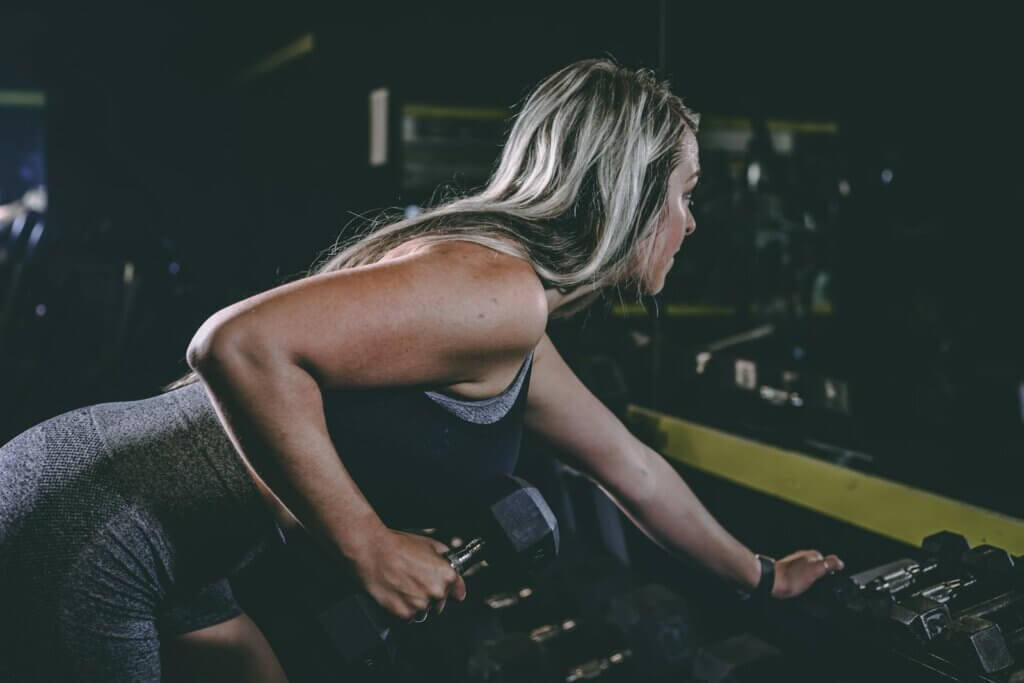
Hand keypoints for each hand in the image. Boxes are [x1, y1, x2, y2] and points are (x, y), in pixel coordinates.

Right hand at [350, 527, 467, 620]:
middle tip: (416, 581)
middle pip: (440, 603)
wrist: (372, 551)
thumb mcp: (429, 543)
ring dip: (417, 603)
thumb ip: (445, 558)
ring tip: (404, 586)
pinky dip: (403, 608)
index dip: (451, 589)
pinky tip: (397, 593)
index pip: (458, 592)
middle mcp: (436, 592)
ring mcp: (419, 604)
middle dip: (431, 595)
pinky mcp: (403, 613)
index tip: (448, 590)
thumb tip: (451, 567)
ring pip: (424, 611)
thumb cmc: (398, 545)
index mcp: (446, 576)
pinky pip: (408, 616)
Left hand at [771, 549, 844, 598]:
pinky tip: (803, 587)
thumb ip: (828, 565)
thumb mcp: (815, 571)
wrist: (772, 582)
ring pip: (810, 571)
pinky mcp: (789, 572)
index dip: (831, 571)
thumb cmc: (792, 577)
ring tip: (812, 588)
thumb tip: (840, 562)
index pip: (828, 561)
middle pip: (818, 566)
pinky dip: (804, 582)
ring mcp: (795, 563)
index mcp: (811, 555)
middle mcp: (803, 557)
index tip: (833, 579)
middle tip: (822, 585)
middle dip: (822, 575)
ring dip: (813, 579)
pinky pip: (801, 576)